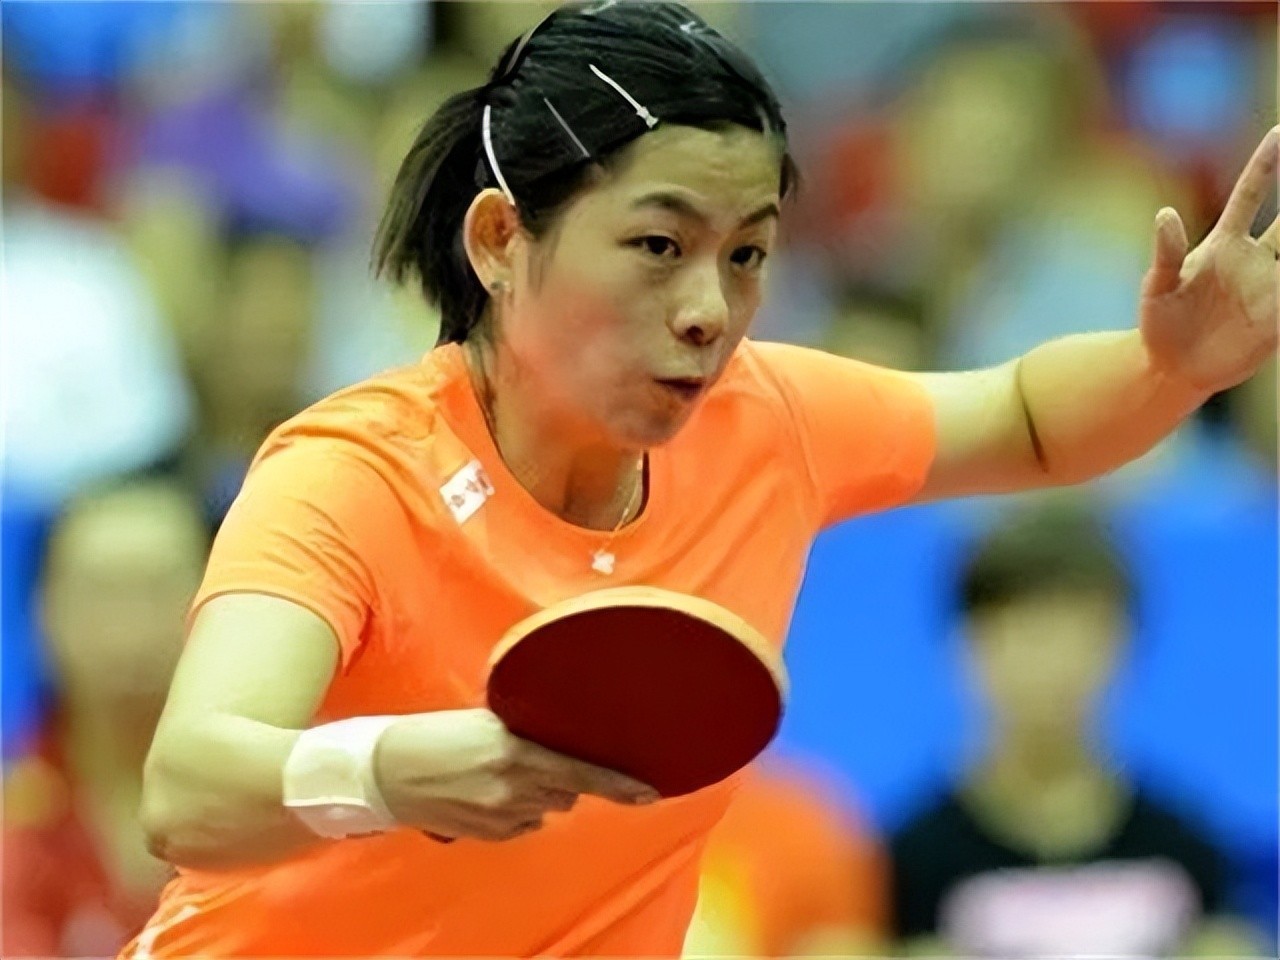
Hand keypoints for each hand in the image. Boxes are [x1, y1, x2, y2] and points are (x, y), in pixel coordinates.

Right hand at [373, 708, 657, 841]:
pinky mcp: (489, 834)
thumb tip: (559, 742)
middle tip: (531, 758)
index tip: (649, 790)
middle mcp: (514, 786)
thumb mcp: (484, 720)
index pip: (582, 770)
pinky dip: (515, 811)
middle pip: (568, 789)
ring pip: (546, 807)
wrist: (383, 773)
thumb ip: (524, 733)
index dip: (619, 782)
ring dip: (536, 792)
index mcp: (516, 751)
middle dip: (562, 776)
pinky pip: (522, 824)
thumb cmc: (432, 736)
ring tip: (498, 772)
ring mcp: (501, 815)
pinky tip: (486, 793)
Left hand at [1139, 126, 1278, 393]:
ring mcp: (1271, 287)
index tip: (1278, 132)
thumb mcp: (1157, 287)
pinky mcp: (1278, 320)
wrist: (1171, 367)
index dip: (1265, 164)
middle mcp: (1256, 259)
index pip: (1251, 194)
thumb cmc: (1160, 321)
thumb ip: (1166, 253)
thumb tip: (1164, 214)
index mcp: (1225, 243)